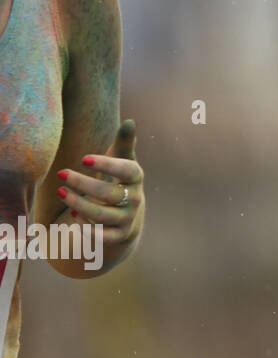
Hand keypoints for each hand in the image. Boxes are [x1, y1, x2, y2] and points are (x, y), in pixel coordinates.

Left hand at [57, 119, 144, 245]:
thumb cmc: (119, 182)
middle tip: (61, 173)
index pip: (127, 170)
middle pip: (109, 194)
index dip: (107, 165)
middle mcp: (135, 199)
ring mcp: (127, 219)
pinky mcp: (118, 236)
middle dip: (83, 184)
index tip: (84, 159)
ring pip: (102, 215)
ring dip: (79, 205)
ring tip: (60, 192)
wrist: (127, 217)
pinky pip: (101, 236)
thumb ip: (124, 143)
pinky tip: (74, 217)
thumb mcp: (123, 163)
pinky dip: (87, 228)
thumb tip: (129, 121)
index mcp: (136, 178)